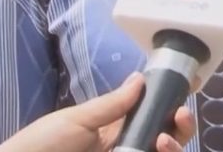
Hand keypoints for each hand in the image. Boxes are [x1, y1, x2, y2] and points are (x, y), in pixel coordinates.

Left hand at [0, 73, 195, 151]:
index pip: (150, 118)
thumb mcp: (76, 120)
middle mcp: (123, 148)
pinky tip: (159, 150)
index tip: (182, 96)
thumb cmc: (40, 145)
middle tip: (180, 117)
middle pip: (164, 139)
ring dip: (173, 146)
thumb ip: (111, 104)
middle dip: (180, 127)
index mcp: (113, 130)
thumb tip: (140, 78)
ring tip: (164, 141)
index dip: (169, 107)